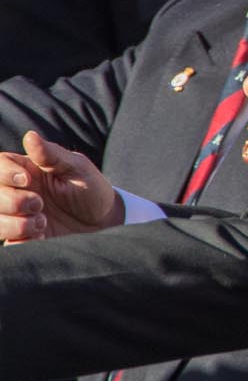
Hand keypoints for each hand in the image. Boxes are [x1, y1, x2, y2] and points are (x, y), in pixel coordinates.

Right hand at [0, 132, 118, 240]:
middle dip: (13, 201)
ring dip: (16, 224)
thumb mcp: (77, 169)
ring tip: (42, 222)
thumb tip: (30, 136)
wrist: (104, 222)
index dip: (5, 173)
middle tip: (39, 203)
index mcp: (25, 171)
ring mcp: (17, 217)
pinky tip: (41, 236)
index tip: (27, 180)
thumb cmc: (91, 189)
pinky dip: (23, 241)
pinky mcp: (23, 238)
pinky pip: (9, 244)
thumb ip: (52, 155)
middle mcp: (15, 193)